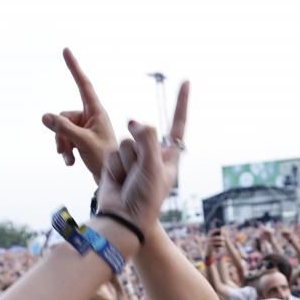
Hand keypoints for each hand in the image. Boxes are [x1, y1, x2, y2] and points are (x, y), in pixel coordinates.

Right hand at [42, 48, 119, 183]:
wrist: (113, 182)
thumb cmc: (105, 161)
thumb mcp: (83, 143)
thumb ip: (63, 129)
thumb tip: (45, 116)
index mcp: (97, 112)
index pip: (83, 84)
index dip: (74, 67)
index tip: (66, 50)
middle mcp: (91, 117)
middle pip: (64, 115)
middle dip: (61, 134)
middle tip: (67, 151)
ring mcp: (86, 129)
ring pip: (62, 129)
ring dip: (63, 145)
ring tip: (70, 159)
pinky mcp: (82, 140)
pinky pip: (64, 139)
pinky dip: (66, 151)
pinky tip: (71, 163)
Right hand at [93, 88, 187, 232]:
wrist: (122, 218)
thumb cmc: (144, 198)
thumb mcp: (153, 167)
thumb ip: (148, 138)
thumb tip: (134, 121)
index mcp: (169, 157)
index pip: (177, 125)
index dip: (181, 103)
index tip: (185, 81)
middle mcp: (152, 155)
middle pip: (143, 133)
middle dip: (138, 152)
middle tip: (139, 176)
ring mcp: (134, 158)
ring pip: (126, 141)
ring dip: (125, 161)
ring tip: (128, 180)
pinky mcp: (116, 161)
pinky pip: (114, 151)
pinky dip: (114, 166)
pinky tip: (118, 181)